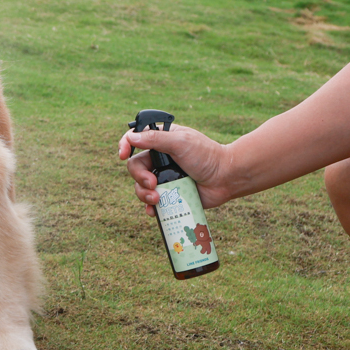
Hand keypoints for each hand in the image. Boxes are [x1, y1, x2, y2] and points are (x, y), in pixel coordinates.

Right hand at [118, 124, 234, 216]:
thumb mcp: (181, 142)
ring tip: (157, 199)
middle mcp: (159, 158)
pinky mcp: (170, 194)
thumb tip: (131, 138)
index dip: (125, 146)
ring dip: (143, 194)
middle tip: (153, 183)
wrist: (227, 178)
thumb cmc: (207, 156)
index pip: (134, 139)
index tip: (123, 155)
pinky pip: (152, 202)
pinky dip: (150, 207)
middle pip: (135, 167)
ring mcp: (164, 177)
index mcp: (161, 141)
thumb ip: (155, 139)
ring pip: (140, 186)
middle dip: (139, 177)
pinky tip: (153, 211)